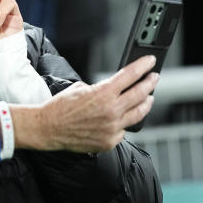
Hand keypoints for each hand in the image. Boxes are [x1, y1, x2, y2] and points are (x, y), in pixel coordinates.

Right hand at [14, 55, 158, 152]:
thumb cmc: (60, 107)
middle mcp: (111, 110)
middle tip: (154, 77)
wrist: (48, 128)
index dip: (142, 66)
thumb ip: (101, 89)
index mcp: (103, 93)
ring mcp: (112, 128)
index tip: (150, 61)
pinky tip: (123, 118)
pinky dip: (124, 123)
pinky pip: (123, 130)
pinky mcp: (110, 141)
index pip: (130, 75)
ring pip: (138, 114)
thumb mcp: (80, 88)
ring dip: (145, 103)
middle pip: (140, 94)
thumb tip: (112, 90)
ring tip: (149, 98)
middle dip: (149, 83)